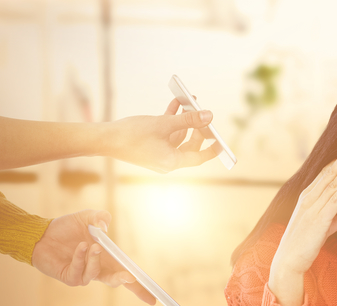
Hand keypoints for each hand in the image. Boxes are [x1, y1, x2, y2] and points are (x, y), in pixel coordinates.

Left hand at [31, 210, 155, 304]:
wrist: (42, 233)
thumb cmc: (67, 227)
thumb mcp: (88, 217)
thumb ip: (100, 217)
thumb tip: (104, 228)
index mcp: (107, 258)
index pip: (128, 274)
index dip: (141, 287)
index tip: (154, 300)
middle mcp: (97, 269)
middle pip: (116, 281)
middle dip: (125, 281)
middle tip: (130, 277)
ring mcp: (83, 275)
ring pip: (96, 274)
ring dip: (96, 259)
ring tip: (93, 244)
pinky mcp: (69, 277)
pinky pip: (79, 272)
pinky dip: (81, 258)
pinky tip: (80, 246)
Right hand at [103, 98, 217, 172]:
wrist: (103, 139)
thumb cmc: (132, 134)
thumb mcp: (163, 124)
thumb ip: (188, 120)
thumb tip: (209, 116)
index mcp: (173, 162)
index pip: (199, 157)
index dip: (212, 148)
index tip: (222, 140)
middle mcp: (167, 161)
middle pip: (190, 145)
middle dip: (197, 128)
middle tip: (204, 114)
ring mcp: (158, 154)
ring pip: (178, 136)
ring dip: (184, 119)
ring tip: (191, 101)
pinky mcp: (150, 146)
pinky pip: (166, 133)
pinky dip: (171, 120)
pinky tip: (176, 102)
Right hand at [269, 150, 336, 305]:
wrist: (289, 261)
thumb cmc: (306, 244)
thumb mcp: (327, 227)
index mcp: (308, 197)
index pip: (326, 174)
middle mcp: (308, 198)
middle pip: (329, 173)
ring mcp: (311, 208)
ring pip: (332, 183)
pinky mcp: (317, 220)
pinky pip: (333, 200)